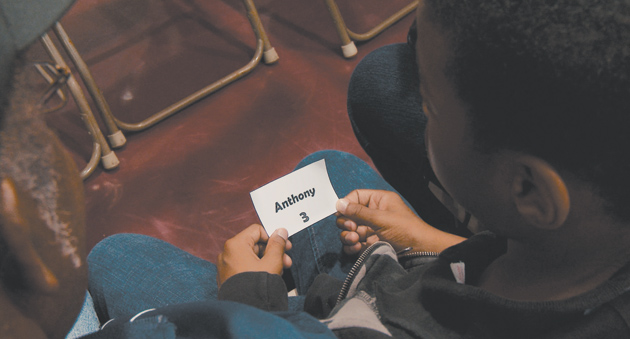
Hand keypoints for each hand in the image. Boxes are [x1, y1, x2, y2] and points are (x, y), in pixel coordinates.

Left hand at [217, 224, 291, 287]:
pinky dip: (256, 268)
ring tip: (281, 270)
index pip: (257, 230)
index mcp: (235, 244)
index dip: (273, 237)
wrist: (246, 310)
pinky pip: (244, 266)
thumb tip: (281, 231)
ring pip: (250, 256)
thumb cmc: (257, 285)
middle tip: (286, 261)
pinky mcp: (227, 277)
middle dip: (272, 251)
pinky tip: (269, 276)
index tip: (285, 245)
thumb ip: (278, 244)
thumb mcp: (273, 261)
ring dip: (267, 260)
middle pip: (254, 244)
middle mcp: (226, 253)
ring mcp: (225, 266)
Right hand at [336, 189, 465, 254]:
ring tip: (356, 240)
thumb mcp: (381, 218)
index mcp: (378, 201)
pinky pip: (354, 243)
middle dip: (346, 222)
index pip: (355, 197)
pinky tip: (356, 247)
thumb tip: (339, 203)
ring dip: (348, 235)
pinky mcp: (370, 244)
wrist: (420, 252)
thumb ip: (359, 212)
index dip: (346, 204)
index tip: (342, 213)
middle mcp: (373, 213)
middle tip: (352, 229)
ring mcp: (371, 229)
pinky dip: (351, 246)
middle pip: (349, 214)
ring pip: (349, 230)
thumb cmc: (405, 229)